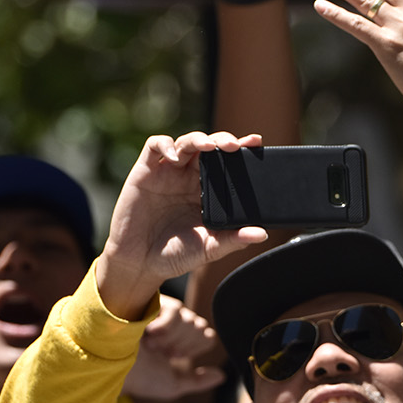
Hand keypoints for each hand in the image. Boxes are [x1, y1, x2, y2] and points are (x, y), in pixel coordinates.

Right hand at [95, 131, 267, 321]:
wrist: (140, 263)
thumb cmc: (175, 254)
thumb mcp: (208, 248)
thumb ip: (233, 240)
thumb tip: (261, 234)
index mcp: (209, 192)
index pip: (228, 164)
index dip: (241, 150)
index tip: (256, 142)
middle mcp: (190, 178)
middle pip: (209, 148)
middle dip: (222, 141)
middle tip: (234, 146)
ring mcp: (168, 173)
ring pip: (185, 143)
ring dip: (198, 139)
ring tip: (209, 146)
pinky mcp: (145, 172)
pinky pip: (154, 146)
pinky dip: (164, 145)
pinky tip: (174, 155)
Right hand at [124, 295, 223, 399]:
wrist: (109, 367)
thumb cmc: (136, 377)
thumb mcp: (171, 384)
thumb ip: (198, 381)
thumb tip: (221, 376)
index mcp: (177, 341)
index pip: (207, 335)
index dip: (194, 348)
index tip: (172, 357)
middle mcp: (171, 324)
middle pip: (201, 327)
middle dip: (182, 345)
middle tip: (159, 351)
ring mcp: (160, 311)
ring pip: (190, 319)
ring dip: (172, 339)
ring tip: (150, 344)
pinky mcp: (149, 301)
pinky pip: (176, 311)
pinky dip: (165, 328)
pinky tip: (148, 333)